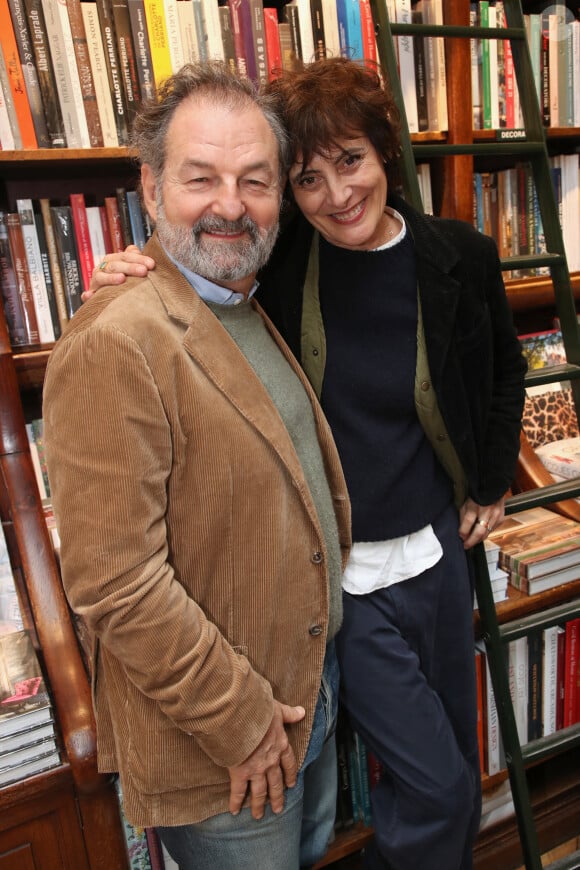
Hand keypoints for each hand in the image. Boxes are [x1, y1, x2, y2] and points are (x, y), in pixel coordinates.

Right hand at [84, 246, 155, 300]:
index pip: (126, 256)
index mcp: (113, 260)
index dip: (139, 259)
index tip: (151, 264)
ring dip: (111, 278)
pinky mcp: (91, 294)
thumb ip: (133, 258)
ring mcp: (96, 280)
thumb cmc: (122, 279)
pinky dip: (88, 294)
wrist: (106, 295)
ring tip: (122, 279)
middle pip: (116, 265)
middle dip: (130, 268)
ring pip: (102, 277)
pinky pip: (88, 294)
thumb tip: (136, 250)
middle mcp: (104, 268)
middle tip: (143, 271)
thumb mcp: (128, 267)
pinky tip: (90, 295)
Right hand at [228, 700, 304, 819]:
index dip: (290, 775)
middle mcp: (271, 761)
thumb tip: (302, 711)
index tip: (291, 785)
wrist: (241, 716)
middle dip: (277, 797)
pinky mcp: (240, 773)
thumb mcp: (278, 709)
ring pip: (260, 792)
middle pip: (276, 783)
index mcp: (281, 745)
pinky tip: (234, 811)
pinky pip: (239, 792)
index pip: (289, 763)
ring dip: (260, 805)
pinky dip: (236, 803)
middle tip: (278, 809)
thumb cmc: (259, 710)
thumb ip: (290, 714)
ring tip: (259, 816)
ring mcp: (256, 769)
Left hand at [459, 496, 504, 549]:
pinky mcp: (501, 519)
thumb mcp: (466, 503)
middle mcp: (487, 511)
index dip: (463, 532)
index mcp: (475, 505)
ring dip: (478, 540)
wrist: (493, 488)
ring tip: (472, 542)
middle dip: (471, 541)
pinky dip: (486, 533)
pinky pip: (492, 530)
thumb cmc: (476, 495)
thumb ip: (463, 517)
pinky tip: (481, 534)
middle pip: (479, 532)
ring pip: (487, 533)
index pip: (468, 522)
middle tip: (466, 546)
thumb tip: (462, 531)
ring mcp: (496, 515)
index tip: (460, 538)